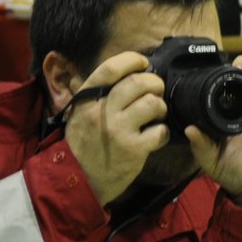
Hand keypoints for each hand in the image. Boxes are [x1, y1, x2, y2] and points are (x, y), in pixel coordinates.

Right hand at [63, 52, 170, 205]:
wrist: (78, 181)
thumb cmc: (82, 145)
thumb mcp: (79, 114)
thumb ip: (96, 94)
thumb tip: (124, 74)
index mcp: (87, 99)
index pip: (111, 68)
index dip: (132, 60)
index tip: (143, 63)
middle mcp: (102, 112)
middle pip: (138, 82)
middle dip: (154, 83)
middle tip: (156, 92)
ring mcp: (118, 131)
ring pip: (152, 103)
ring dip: (160, 107)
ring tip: (156, 115)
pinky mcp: (133, 150)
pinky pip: (160, 131)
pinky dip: (163, 132)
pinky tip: (156, 136)